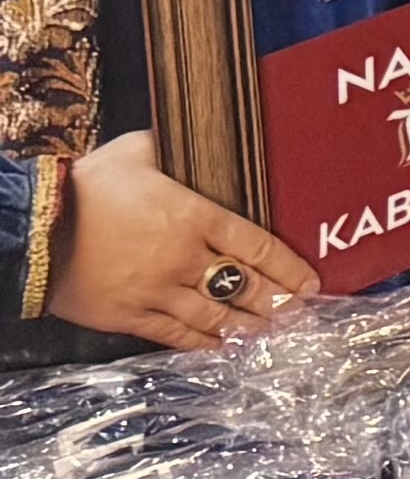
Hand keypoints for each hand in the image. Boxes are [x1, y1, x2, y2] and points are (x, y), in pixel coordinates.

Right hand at [52, 133, 314, 348]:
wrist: (31, 228)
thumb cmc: (82, 186)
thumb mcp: (134, 152)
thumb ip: (169, 147)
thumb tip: (189, 132)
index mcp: (192, 216)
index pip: (256, 244)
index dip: (288, 267)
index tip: (308, 281)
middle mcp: (182, 257)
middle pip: (244, 285)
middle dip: (276, 302)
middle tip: (299, 313)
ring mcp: (155, 290)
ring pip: (214, 315)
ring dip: (247, 326)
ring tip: (270, 333)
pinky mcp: (127, 314)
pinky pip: (173, 334)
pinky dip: (202, 343)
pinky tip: (221, 346)